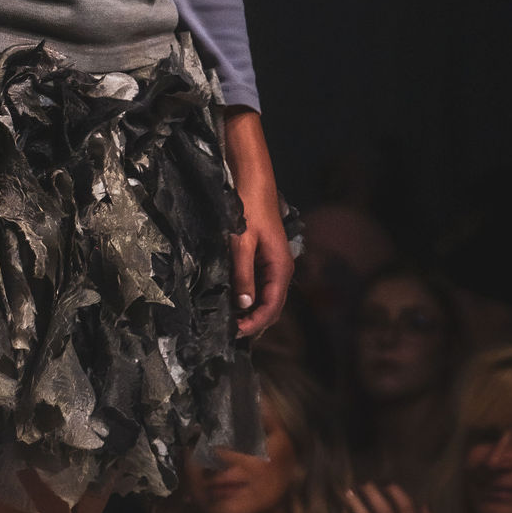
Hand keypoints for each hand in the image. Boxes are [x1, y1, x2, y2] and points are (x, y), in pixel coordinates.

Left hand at [223, 109, 293, 338]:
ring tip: (230, 321)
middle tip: (231, 334)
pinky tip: (232, 298)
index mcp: (281, 267)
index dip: (256, 324)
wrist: (252, 178)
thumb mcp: (242, 242)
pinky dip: (248, 294)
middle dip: (254, 322)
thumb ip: (243, 274)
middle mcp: (281, 268)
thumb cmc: (247, 208)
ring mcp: (272, 262)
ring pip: (264, 295)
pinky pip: (258, 282)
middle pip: (271, 305)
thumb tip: (244, 306)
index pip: (272, 306)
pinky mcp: (263, 255)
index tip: (236, 334)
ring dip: (251, 310)